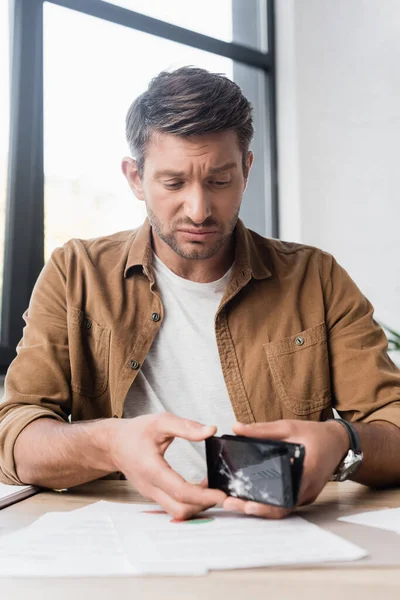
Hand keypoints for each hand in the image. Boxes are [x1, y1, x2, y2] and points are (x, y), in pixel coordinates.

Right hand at [110, 412, 225, 519]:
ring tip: (212, 489)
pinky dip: (189, 502)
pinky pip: (173, 506)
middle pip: (180, 509)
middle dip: (204, 505)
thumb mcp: (161, 421)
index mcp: (152, 469)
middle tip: (221, 493)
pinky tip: (200, 488)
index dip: (204, 496)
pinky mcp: (153, 495)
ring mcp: (151, 494)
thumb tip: (210, 431)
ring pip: (177, 511)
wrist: (113, 443)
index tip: (222, 494)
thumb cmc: (135, 432)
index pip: (180, 491)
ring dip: (197, 505)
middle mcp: (150, 487)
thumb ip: (186, 427)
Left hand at [222, 419, 348, 518]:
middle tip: (232, 504)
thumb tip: (237, 428)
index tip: (247, 503)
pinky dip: (270, 504)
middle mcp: (308, 488)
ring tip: (237, 503)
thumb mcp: (288, 427)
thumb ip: (262, 430)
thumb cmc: (316, 434)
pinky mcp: (305, 496)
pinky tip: (253, 498)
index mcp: (306, 471)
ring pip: (283, 509)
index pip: (285, 495)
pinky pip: (287, 504)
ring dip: (261, 509)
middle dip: (256, 509)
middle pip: (281, 508)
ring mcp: (308, 495)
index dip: (266, 504)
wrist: (339, 442)